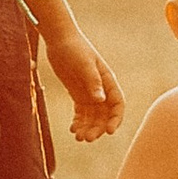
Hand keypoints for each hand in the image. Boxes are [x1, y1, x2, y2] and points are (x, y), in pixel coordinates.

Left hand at [46, 24, 123, 142]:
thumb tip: (100, 100)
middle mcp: (101, 89)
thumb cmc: (74, 48)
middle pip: (104, 115)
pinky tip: (73, 129)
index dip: (116, 119)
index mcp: (108, 81)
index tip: (109, 132)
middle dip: (98, 128)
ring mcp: (89, 93)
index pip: (117, 104)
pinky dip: (79, 123)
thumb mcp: (83, 64)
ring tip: (79, 137)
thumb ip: (93, 82)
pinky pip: (81, 113)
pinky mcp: (77, 94)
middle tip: (87, 139)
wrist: (59, 39)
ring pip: (92, 117)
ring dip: (88, 128)